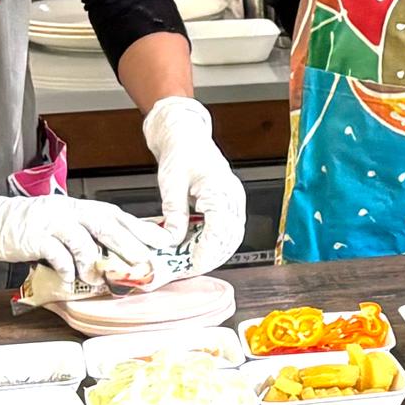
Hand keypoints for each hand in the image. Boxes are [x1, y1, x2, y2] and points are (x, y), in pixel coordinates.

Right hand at [0, 179, 167, 286]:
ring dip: (94, 264)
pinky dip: (68, 272)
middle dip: (129, 245)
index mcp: (77, 207)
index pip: (116, 214)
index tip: (163, 240)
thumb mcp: (60, 223)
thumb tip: (114, 254)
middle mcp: (68, 211)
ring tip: (97, 279)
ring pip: (84, 242)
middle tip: (145, 262)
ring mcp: (52, 223)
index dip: (140, 227)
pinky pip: (59, 257)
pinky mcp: (35, 237)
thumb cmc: (26, 225)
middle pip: (106, 225)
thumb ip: (83, 234)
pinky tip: (70, 282)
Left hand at [140, 95, 247, 275]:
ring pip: (230, 238)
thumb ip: (174, 211)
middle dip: (210, 257)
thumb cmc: (181, 151)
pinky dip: (213, 244)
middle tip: (188, 270)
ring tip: (191, 264)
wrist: (187, 134)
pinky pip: (226, 231)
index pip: (220, 229)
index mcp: (221, 189)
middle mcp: (232, 198)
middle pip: (229, 238)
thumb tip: (173, 239)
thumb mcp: (171, 181)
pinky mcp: (228, 206)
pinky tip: (196, 251)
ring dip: (213, 253)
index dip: (207, 250)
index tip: (192, 264)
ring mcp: (233, 202)